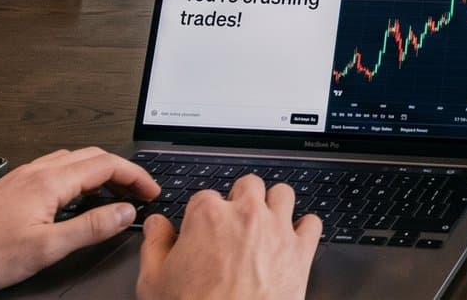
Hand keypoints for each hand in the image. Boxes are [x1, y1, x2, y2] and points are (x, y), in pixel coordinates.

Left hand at [0, 147, 159, 295]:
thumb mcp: (45, 249)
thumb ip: (90, 228)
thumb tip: (124, 212)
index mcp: (48, 182)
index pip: (106, 165)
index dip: (136, 176)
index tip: (152, 191)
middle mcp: (36, 172)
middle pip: (92, 157)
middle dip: (122, 172)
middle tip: (140, 193)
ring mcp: (22, 177)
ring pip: (73, 162)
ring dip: (100, 174)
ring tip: (113, 197)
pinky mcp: (12, 188)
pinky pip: (55, 171)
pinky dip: (78, 179)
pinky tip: (76, 200)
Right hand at [137, 174, 318, 299]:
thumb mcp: (153, 281)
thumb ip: (154, 244)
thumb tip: (157, 225)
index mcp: (208, 216)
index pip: (205, 196)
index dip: (202, 215)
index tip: (201, 230)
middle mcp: (246, 215)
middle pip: (248, 185)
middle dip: (241, 199)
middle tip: (234, 223)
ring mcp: (277, 230)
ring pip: (283, 194)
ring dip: (274, 205)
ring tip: (265, 223)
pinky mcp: (301, 251)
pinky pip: (313, 223)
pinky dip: (304, 229)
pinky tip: (293, 240)